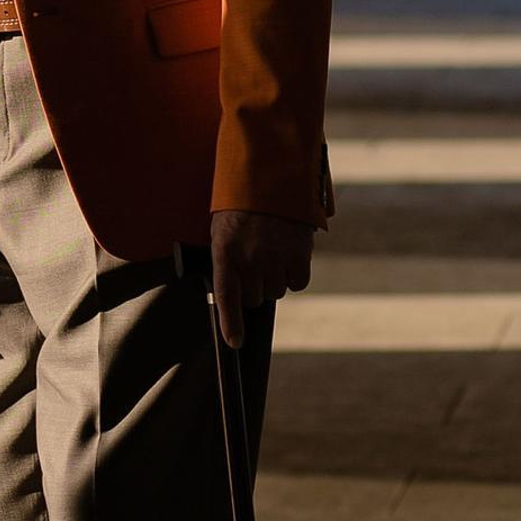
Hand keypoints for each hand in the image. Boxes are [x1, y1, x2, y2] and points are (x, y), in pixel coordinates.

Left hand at [209, 208, 313, 347]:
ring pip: (277, 291)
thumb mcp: (222, 229)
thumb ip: (225, 259)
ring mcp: (275, 258)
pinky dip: (294, 274)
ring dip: (274, 278)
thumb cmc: (241, 206)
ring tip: (270, 251)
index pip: (227, 297)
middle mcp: (249, 259)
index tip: (235, 342)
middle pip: (255, 298)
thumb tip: (232, 293)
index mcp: (225, 252)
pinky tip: (288, 254)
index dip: (231, 324)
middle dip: (254, 286)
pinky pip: (297, 282)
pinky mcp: (299, 254)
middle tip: (254, 262)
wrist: (271, 177)